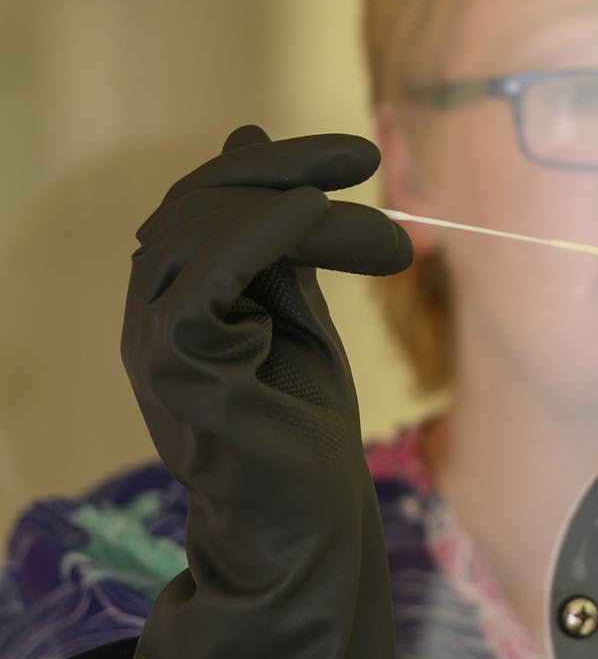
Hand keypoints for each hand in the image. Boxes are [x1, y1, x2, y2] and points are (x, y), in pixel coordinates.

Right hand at [121, 125, 411, 658]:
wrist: (309, 521)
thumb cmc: (302, 424)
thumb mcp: (293, 306)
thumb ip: (277, 238)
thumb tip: (246, 138)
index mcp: (178, 296)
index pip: (204, 199)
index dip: (274, 163)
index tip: (359, 154)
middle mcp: (152, 312)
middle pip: (198, 202)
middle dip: (289, 171)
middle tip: (368, 162)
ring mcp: (155, 339)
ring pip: (203, 231)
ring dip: (300, 208)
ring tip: (385, 238)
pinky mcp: (177, 365)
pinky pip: (206, 274)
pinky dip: (260, 233)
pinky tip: (314, 215)